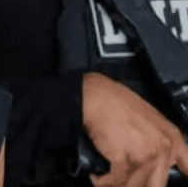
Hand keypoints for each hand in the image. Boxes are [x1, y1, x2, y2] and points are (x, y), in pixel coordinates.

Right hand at [83, 72, 187, 186]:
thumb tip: (151, 159)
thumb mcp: (149, 117)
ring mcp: (145, 154)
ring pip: (134, 184)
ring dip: (117, 184)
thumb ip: (157, 139)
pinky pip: (115, 179)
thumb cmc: (116, 102)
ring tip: (106, 179)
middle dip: (139, 184)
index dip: (178, 177)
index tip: (159, 180)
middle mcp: (164, 148)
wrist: (95, 96)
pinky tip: (97, 177)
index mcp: (173, 137)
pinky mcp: (124, 158)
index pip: (187, 167)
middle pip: (157, 184)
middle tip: (124, 181)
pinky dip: (103, 181)